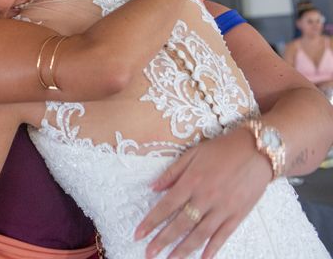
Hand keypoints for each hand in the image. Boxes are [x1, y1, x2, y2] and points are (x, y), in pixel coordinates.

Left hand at [134, 128, 272, 258]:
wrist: (258, 150)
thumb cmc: (223, 149)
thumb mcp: (193, 153)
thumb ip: (172, 172)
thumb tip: (153, 187)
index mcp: (191, 181)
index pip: (166, 206)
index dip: (151, 221)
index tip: (138, 234)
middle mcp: (205, 197)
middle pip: (180, 224)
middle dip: (162, 240)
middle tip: (149, 253)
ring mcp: (223, 208)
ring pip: (200, 234)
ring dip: (183, 249)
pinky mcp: (238, 215)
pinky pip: (223, 236)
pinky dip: (212, 249)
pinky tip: (202, 258)